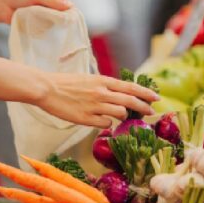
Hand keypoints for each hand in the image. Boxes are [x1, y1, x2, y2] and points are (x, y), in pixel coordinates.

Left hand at [0, 0, 72, 31]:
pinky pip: (45, 28)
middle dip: (65, 19)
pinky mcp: (36, 24)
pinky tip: (51, 36)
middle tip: (70, 28)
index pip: (65, 1)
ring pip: (54, 21)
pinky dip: (47, 31)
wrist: (0, 5)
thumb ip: (52, 1)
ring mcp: (42, 15)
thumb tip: (70, 6)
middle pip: (61, 12)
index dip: (70, 8)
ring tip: (62, 33)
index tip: (75, 17)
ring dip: (56, 26)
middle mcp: (47, 5)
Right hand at [34, 73, 158, 127]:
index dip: (145, 93)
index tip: (156, 98)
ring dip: (124, 116)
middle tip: (152, 113)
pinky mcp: (85, 119)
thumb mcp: (89, 79)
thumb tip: (119, 95)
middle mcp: (101, 92)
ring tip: (120, 116)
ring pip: (120, 113)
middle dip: (144, 107)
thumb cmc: (66, 83)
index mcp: (102, 80)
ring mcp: (94, 106)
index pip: (130, 86)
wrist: (46, 89)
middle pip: (130, 101)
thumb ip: (104, 86)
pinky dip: (106, 123)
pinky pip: (105, 123)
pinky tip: (100, 120)